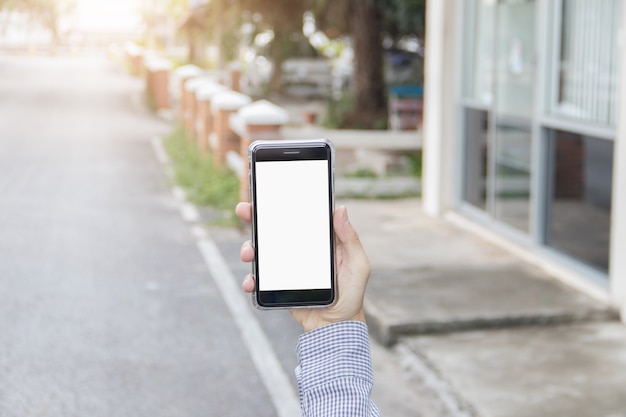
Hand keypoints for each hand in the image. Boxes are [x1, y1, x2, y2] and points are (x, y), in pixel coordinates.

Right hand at [236, 202, 370, 332]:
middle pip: (273, 229)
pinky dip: (250, 278)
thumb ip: (350, 239)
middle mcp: (298, 250)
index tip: (267, 193)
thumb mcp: (358, 265)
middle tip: (244, 210)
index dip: (281, 203)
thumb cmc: (351, 294)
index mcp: (317, 241)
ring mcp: (285, 267)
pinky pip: (259, 278)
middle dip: (255, 217)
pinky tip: (250, 282)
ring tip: (249, 253)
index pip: (297, 216)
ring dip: (249, 248)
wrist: (335, 326)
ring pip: (261, 251)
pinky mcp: (277, 285)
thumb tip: (340, 209)